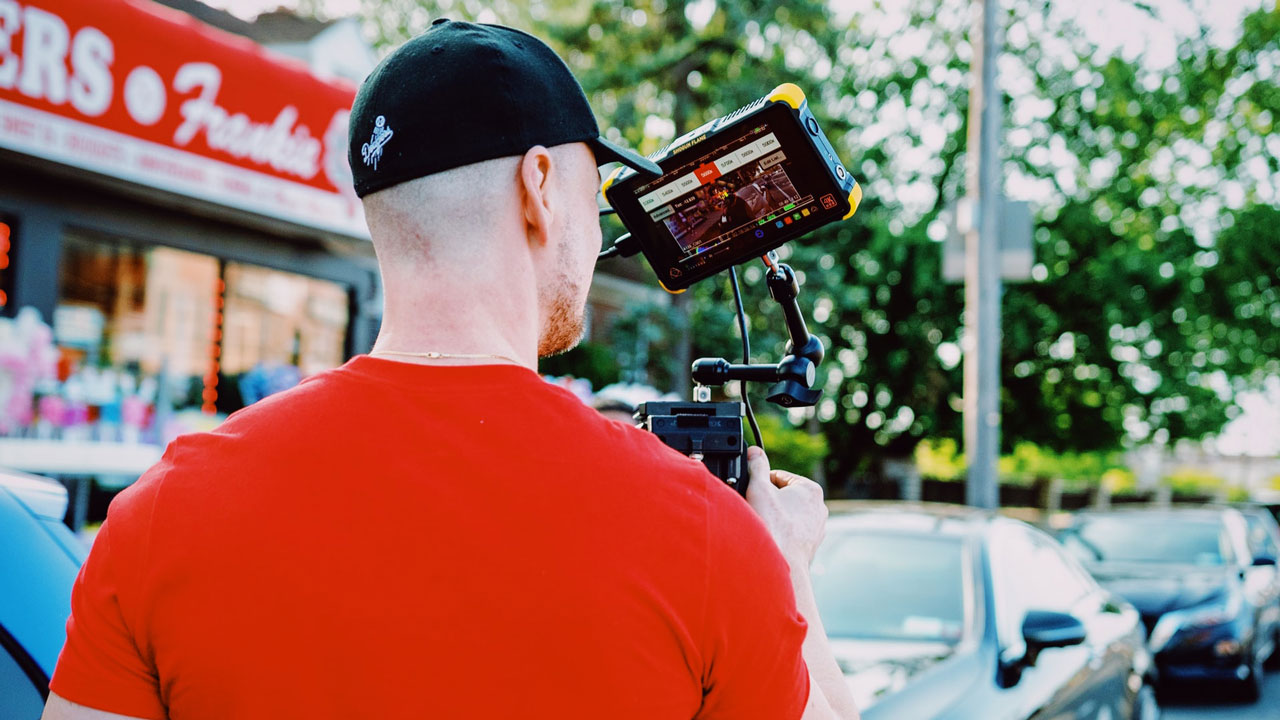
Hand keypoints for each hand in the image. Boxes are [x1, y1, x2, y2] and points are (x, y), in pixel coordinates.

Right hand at [744, 446, 827, 571]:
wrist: (780, 564)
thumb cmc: (772, 526)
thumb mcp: (759, 488)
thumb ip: (756, 465)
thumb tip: (754, 452)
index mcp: (811, 489)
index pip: (779, 477)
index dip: (761, 483)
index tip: (753, 494)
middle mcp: (819, 508)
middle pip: (784, 496)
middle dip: (769, 501)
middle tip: (756, 510)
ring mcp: (817, 528)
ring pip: (788, 515)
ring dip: (775, 517)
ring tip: (763, 526)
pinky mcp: (811, 545)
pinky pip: (792, 533)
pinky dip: (781, 533)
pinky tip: (771, 538)